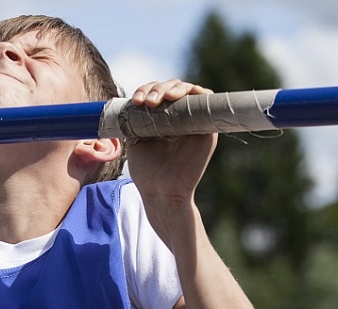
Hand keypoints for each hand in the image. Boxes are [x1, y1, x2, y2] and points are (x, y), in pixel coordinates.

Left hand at [127, 80, 217, 208]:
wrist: (161, 191)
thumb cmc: (147, 171)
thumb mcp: (134, 140)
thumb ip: (134, 120)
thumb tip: (130, 103)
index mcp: (161, 118)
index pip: (156, 92)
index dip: (146, 90)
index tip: (135, 101)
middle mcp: (178, 117)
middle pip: (171, 87)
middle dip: (157, 88)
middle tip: (147, 102)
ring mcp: (193, 121)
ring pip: (188, 90)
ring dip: (173, 88)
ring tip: (160, 99)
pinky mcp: (207, 128)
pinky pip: (207, 100)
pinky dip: (195, 92)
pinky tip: (178, 97)